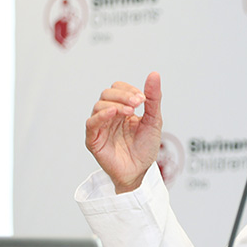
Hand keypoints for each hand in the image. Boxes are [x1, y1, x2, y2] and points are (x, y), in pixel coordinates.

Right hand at [85, 72, 162, 192]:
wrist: (141, 171)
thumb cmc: (145, 148)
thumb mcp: (154, 120)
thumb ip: (153, 99)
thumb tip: (154, 74)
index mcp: (122, 109)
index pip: (118, 88)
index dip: (129, 90)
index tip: (143, 99)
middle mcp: (109, 115)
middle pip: (107, 93)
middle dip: (123, 95)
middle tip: (137, 103)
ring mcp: (100, 126)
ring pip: (99, 105)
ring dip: (116, 104)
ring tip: (130, 112)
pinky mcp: (94, 140)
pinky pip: (91, 123)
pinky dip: (101, 115)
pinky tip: (113, 113)